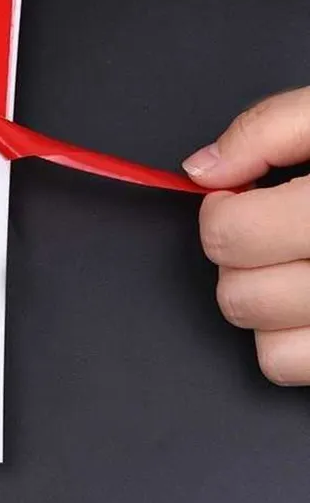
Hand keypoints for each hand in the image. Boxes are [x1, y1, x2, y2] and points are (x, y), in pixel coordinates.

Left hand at [183, 88, 309, 385]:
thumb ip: (268, 129)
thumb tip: (204, 169)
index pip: (231, 234)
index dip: (220, 212)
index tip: (238, 197)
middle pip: (239, 296)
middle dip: (239, 259)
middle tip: (270, 231)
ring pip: (267, 348)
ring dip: (265, 307)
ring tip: (296, 266)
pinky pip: (299, 373)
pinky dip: (295, 344)